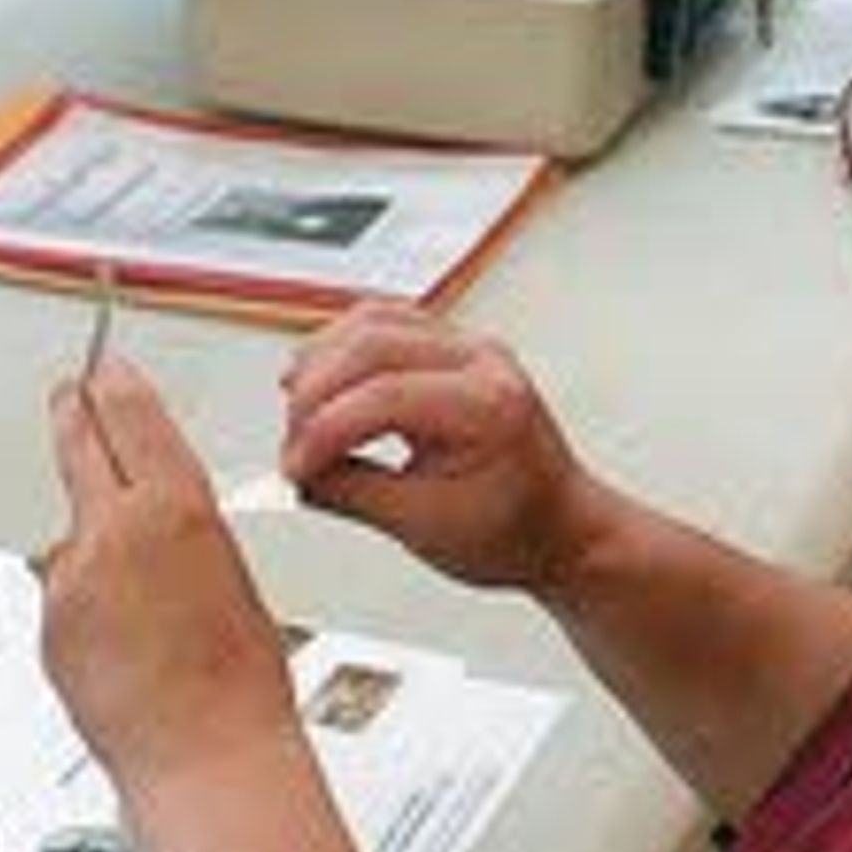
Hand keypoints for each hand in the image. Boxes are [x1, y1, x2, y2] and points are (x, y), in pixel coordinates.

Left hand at [36, 358, 297, 793]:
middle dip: (72, 414)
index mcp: (175, 508)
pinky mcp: (49, 624)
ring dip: (92, 548)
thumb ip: (181, 532)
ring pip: (71, 535)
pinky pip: (64, 595)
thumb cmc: (239, 685)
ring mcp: (72, 578)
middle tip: (68, 395)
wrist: (205, 759)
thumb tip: (156, 520)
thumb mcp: (233, 576)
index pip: (128, 413)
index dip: (112, 384)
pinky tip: (124, 648)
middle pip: (77, 443)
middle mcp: (113, 532)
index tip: (103, 368)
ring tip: (143, 612)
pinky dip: (85, 608)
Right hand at [275, 304, 594, 596]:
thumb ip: (351, 493)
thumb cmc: (515, 530)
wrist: (559, 527)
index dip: (324, 430)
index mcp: (489, 405)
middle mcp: (482, 360)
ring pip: (373, 321)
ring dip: (322, 361)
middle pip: (372, 344)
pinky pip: (384, 323)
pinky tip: (319, 379)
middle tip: (292, 447)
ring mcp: (467, 346)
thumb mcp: (424, 528)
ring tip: (296, 412)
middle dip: (315, 395)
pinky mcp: (449, 348)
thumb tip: (296, 473)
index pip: (385, 395)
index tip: (295, 467)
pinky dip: (341, 348)